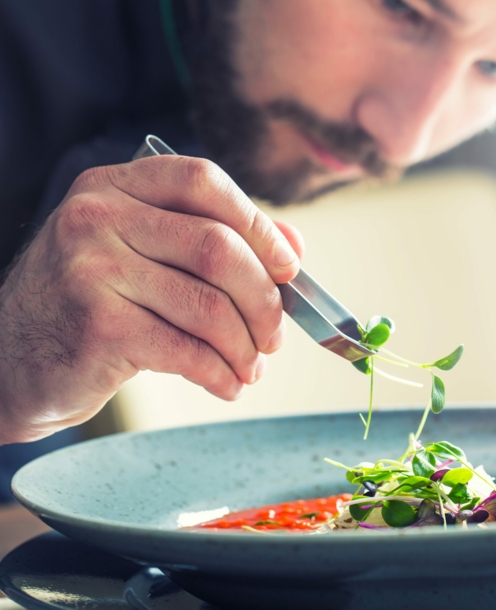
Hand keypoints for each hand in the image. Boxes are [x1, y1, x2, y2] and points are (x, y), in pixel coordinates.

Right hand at [0, 156, 302, 442]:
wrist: (11, 357)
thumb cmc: (90, 303)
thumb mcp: (143, 254)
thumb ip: (215, 240)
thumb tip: (293, 247)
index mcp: (117, 187)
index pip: (204, 182)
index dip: (259, 224)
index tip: (288, 267)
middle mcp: (99, 218)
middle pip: (216, 248)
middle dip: (263, 300)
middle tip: (274, 335)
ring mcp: (93, 269)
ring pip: (208, 305)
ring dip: (245, 345)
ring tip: (251, 367)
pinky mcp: (96, 325)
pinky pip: (186, 350)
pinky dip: (220, 372)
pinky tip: (227, 384)